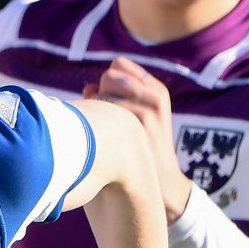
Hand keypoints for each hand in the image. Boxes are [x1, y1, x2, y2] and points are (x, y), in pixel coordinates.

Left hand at [84, 57, 191, 222]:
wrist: (160, 181)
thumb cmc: (139, 149)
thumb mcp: (135, 118)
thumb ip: (112, 98)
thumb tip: (88, 87)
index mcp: (155, 90)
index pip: (119, 65)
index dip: (106, 82)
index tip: (107, 102)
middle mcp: (154, 95)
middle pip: (109, 75)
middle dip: (100, 92)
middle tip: (106, 119)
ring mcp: (148, 108)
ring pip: (103, 89)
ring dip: (96, 107)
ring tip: (105, 130)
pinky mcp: (139, 122)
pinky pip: (102, 106)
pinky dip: (96, 118)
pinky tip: (102, 137)